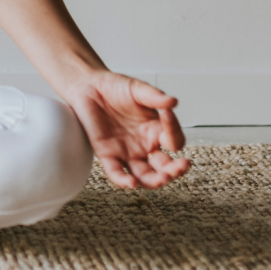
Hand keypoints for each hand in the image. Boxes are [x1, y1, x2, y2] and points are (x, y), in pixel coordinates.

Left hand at [62, 71, 189, 189]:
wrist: (88, 86)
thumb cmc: (116, 87)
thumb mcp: (137, 89)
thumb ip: (154, 96)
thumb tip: (173, 101)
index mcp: (156, 130)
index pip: (174, 141)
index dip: (174, 131)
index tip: (167, 114)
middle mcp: (145, 146)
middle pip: (164, 166)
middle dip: (175, 170)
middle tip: (181, 166)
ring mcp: (127, 152)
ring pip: (144, 176)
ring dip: (154, 181)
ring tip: (161, 179)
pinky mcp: (107, 154)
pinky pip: (116, 172)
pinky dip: (124, 181)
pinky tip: (131, 183)